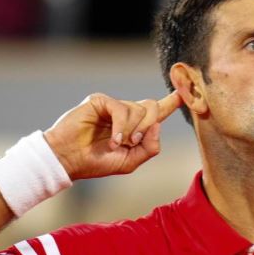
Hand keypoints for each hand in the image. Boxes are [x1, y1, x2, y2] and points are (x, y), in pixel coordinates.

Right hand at [44, 91, 182, 179]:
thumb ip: (149, 148)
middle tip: (133, 142)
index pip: (158, 111)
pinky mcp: (101, 101)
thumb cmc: (97, 162)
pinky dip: (121, 127)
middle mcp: (126, 113)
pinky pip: (122, 109)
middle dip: (147, 127)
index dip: (172, 102)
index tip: (185, 92)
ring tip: (116, 143)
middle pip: (153, 108)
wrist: (69, 160)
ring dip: (131, 130)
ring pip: (139, 110)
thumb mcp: (131, 162)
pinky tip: (112, 140)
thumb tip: (157, 126)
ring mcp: (113, 106)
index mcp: (135, 127)